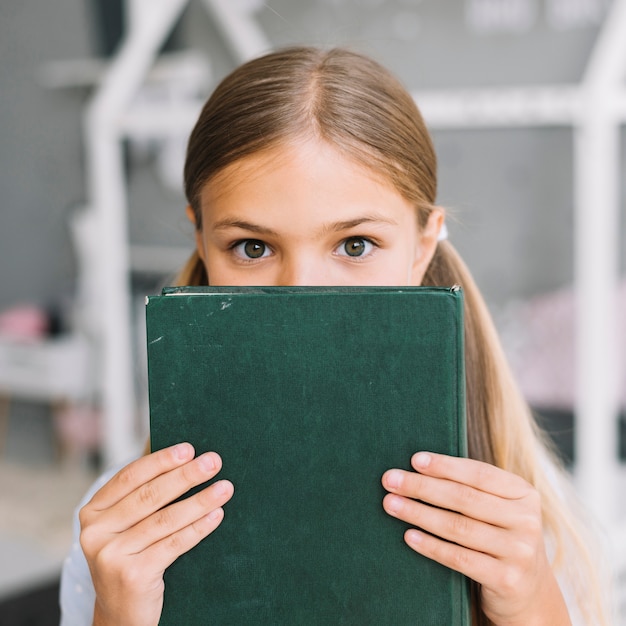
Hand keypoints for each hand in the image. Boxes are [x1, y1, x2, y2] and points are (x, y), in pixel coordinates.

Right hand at [79, 443, 233, 625]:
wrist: (121, 615)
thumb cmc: (131, 558)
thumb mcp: (126, 526)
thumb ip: (142, 497)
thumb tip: (185, 460)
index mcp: (93, 512)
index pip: (130, 477)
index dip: (161, 461)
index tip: (189, 449)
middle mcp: (96, 532)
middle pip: (150, 495)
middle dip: (186, 475)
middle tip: (214, 461)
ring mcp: (111, 555)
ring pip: (166, 519)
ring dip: (200, 500)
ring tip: (225, 488)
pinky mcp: (132, 575)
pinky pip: (174, 544)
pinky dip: (199, 527)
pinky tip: (217, 514)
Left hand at [381, 452, 570, 625]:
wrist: (530, 594)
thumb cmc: (499, 537)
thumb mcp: (498, 509)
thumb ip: (471, 488)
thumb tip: (417, 466)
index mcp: (524, 494)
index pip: (480, 473)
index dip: (445, 465)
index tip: (414, 460)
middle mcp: (526, 521)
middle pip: (464, 498)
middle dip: (422, 486)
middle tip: (390, 480)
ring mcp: (519, 552)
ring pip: (458, 526)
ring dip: (419, 513)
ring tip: (391, 504)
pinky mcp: (506, 579)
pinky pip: (459, 557)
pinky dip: (431, 545)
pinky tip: (409, 535)